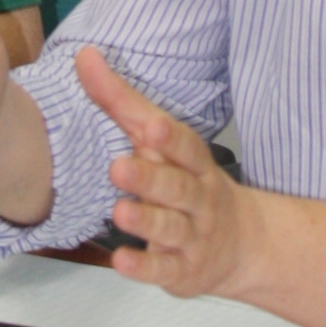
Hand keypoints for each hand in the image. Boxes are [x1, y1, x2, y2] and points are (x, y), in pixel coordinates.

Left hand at [79, 47, 254, 298]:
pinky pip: (164, 270)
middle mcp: (198, 198)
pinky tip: (122, 262)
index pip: (186, 147)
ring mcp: (192, 236)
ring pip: (171, 228)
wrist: (241, 243)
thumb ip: (121, 101)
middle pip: (177, 188)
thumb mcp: (161, 141)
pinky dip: (145, 267)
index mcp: (194, 162)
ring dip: (146, 221)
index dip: (170, 139)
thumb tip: (84, 56)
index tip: (152, 127)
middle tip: (118, 168)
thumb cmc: (189, 181)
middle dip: (150, 179)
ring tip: (119, 213)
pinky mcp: (182, 270)